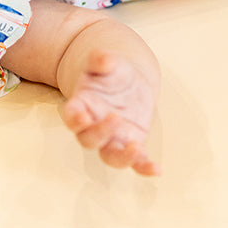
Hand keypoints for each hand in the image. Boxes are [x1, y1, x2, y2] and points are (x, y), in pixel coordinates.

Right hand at [61, 50, 159, 175]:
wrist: (128, 82)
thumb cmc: (111, 72)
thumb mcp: (107, 62)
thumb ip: (101, 60)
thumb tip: (102, 58)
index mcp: (81, 105)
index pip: (71, 117)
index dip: (74, 119)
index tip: (82, 117)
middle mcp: (93, 126)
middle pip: (88, 139)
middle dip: (100, 133)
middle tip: (115, 117)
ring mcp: (112, 139)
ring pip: (110, 156)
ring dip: (121, 157)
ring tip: (135, 148)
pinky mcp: (131, 144)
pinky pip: (136, 162)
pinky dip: (144, 167)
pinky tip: (156, 169)